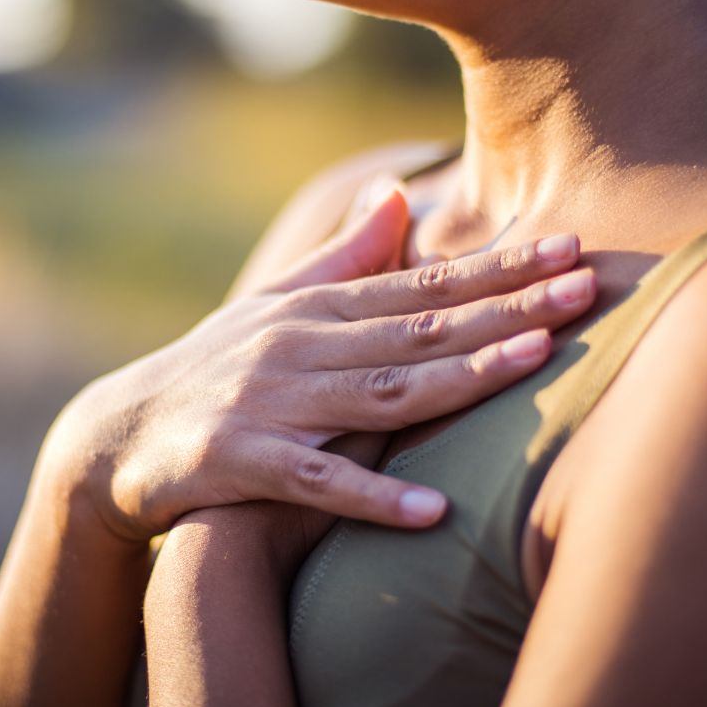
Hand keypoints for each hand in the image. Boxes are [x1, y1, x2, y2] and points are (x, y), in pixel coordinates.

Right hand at [51, 186, 595, 541]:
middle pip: (416, 329)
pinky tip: (433, 512)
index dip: (498, 269)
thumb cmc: (214, 366)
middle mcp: (299, 346)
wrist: (120, 433)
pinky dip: (371, 496)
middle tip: (587, 286)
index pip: (421, 286)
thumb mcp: (275, 305)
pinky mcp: (238, 462)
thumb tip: (395, 194)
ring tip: (533, 363)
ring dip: (457, 378)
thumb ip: (341, 257)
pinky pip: (314, 482)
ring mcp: (270, 402)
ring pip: (379, 391)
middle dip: (506, 308)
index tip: (570, 248)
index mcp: (316, 310)